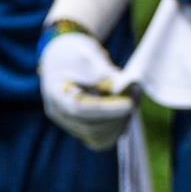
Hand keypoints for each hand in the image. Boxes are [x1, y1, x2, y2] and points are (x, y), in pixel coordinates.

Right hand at [36, 29, 133, 150]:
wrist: (64, 57)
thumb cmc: (75, 53)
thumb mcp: (87, 54)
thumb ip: (102, 70)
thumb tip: (122, 86)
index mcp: (55, 94)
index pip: (80, 110)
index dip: (107, 110)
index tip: (129, 104)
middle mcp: (59, 113)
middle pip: (91, 126)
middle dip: (119, 114)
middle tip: (135, 90)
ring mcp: (69, 123)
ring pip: (99, 136)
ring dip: (121, 121)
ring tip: (132, 96)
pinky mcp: (82, 128)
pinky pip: (102, 138)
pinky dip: (117, 127)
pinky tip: (125, 109)